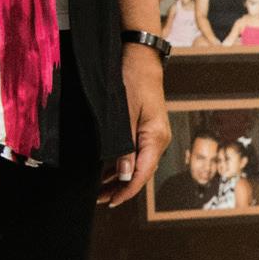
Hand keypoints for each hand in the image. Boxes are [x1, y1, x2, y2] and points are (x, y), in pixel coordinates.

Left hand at [100, 44, 170, 207]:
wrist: (141, 58)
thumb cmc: (132, 80)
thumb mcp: (123, 113)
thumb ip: (124, 146)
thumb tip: (124, 175)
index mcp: (156, 138)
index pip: (142, 173)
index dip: (127, 190)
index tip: (111, 202)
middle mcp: (158, 140)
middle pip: (141, 173)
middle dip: (121, 188)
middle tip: (99, 200)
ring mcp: (154, 136)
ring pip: (137, 165)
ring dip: (119, 178)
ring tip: (100, 191)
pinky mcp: (147, 130)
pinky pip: (135, 154)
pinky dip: (121, 165)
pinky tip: (107, 172)